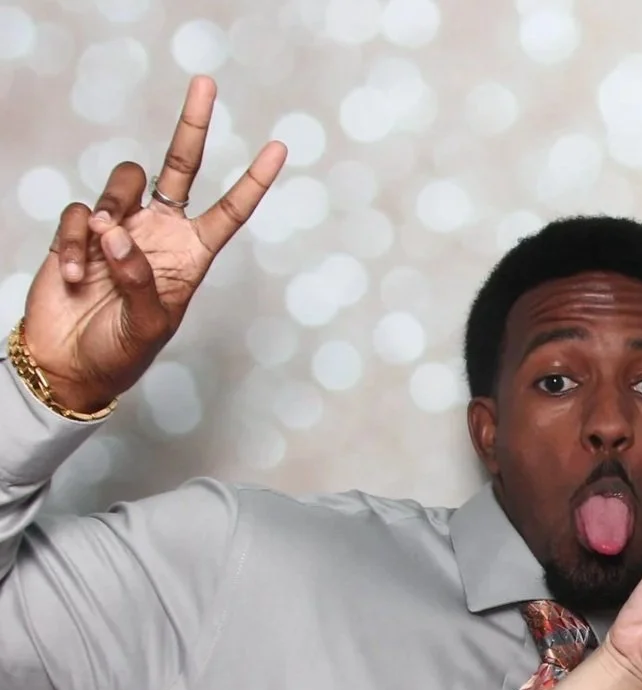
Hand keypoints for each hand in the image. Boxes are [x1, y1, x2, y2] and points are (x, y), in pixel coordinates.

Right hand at [22, 76, 285, 413]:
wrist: (71, 363)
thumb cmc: (121, 352)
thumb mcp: (148, 326)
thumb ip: (142, 280)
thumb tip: (122, 234)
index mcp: (191, 257)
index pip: (229, 212)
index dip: (253, 181)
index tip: (278, 148)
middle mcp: (160, 233)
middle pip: (179, 166)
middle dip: (193, 126)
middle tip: (207, 83)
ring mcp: (120, 228)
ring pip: (123, 181)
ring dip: (112, 214)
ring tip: (101, 261)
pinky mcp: (81, 230)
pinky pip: (82, 213)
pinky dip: (78, 241)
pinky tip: (75, 276)